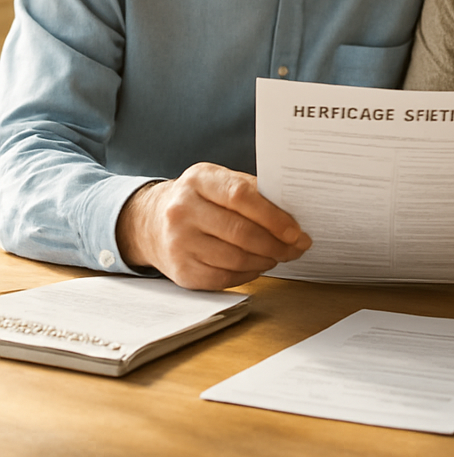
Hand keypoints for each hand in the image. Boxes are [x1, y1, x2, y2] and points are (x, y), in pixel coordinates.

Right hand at [115, 162, 310, 289]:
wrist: (151, 221)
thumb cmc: (199, 198)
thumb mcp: (219, 180)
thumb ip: (252, 191)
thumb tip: (293, 213)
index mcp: (199, 180)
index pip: (242, 196)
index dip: (273, 216)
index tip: (296, 230)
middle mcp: (183, 210)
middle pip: (241, 232)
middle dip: (276, 244)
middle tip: (297, 247)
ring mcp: (179, 242)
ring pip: (235, 258)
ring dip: (266, 260)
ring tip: (280, 255)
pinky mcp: (180, 271)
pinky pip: (224, 277)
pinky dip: (249, 273)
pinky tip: (259, 265)